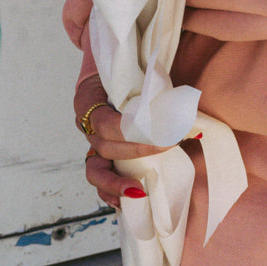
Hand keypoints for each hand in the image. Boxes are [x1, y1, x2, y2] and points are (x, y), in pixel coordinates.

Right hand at [75, 73, 171, 211]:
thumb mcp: (133, 68)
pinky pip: (100, 176)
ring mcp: (91, 142)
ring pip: (96, 169)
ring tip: (139, 191)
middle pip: (105, 147)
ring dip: (118, 181)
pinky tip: (126, 200)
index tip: (156, 132)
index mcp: (88, 100)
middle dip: (138, 152)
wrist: (109, 66)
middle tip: (168, 147)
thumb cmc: (124, 68)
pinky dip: (111, 190)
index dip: (128, 131)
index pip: (104, 123)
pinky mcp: (100, 154)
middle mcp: (86, 124)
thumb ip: (148, 82)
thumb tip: (180, 104)